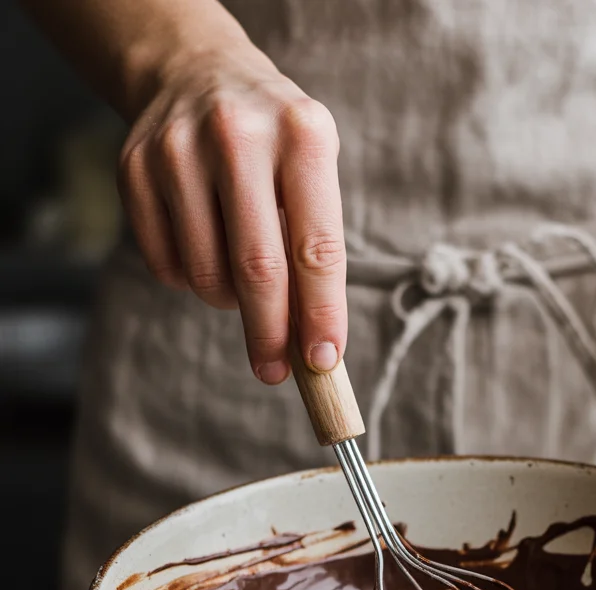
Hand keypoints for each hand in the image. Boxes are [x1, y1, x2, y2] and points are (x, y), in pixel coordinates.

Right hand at [117, 41, 344, 383]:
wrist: (198, 75)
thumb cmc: (274, 146)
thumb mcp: (312, 174)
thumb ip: (314, 251)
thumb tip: (313, 347)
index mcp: (303, 135)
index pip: (316, 248)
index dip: (321, 315)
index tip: (323, 362)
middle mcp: (239, 135)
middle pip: (257, 270)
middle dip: (269, 334)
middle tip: (274, 371)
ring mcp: (177, 149)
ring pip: (206, 274)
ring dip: (228, 302)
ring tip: (241, 281)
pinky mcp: (134, 168)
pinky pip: (166, 265)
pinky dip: (189, 280)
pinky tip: (203, 250)